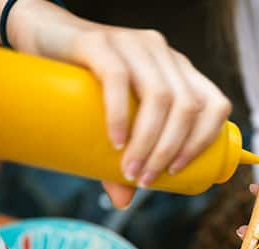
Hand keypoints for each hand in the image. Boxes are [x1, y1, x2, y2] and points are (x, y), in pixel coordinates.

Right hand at [11, 1, 231, 206]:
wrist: (43, 38)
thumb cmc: (84, 85)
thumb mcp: (111, 120)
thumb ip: (122, 154)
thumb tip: (124, 201)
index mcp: (178, 71)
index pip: (215, 104)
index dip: (205, 140)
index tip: (177, 172)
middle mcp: (163, 54)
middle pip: (187, 106)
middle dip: (170, 150)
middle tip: (145, 179)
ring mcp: (133, 44)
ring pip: (159, 96)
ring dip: (148, 141)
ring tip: (128, 170)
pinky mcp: (99, 42)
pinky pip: (118, 77)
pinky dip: (120, 115)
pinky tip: (115, 140)